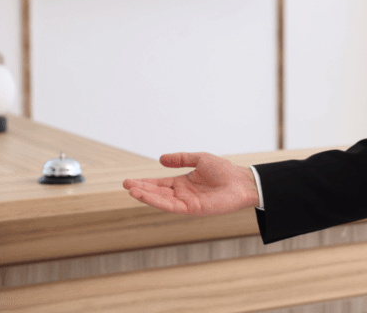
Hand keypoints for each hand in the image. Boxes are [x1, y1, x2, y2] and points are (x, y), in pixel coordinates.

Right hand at [123, 152, 258, 215]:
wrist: (241, 182)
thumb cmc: (224, 171)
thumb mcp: (200, 159)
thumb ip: (181, 159)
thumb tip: (160, 159)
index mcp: (183, 183)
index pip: (160, 183)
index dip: (145, 182)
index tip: (129, 181)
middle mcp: (182, 194)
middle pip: (157, 192)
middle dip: (141, 189)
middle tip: (125, 184)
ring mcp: (186, 202)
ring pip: (161, 200)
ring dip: (145, 196)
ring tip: (131, 190)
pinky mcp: (192, 209)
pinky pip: (171, 206)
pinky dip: (157, 202)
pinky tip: (146, 196)